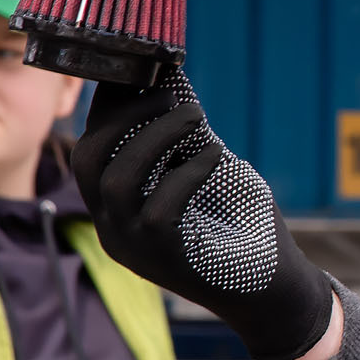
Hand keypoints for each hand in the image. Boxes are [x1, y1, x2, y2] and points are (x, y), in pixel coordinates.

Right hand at [72, 72, 335, 359]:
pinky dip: (189, 171)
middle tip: (165, 91)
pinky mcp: (163, 259)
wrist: (272, 290)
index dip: (106, 108)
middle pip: (87, 159)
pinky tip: (217, 152)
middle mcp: (112, 230)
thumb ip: (180, 143)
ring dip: (157, 136)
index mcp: (114, 210)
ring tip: (195, 114)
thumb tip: (167, 84)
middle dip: (123, 115)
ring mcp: (133, 247)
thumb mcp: (203, 176)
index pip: (89, 151)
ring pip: (118, 180)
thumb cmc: (240, 225)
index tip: (132, 70)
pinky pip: (160, 206)